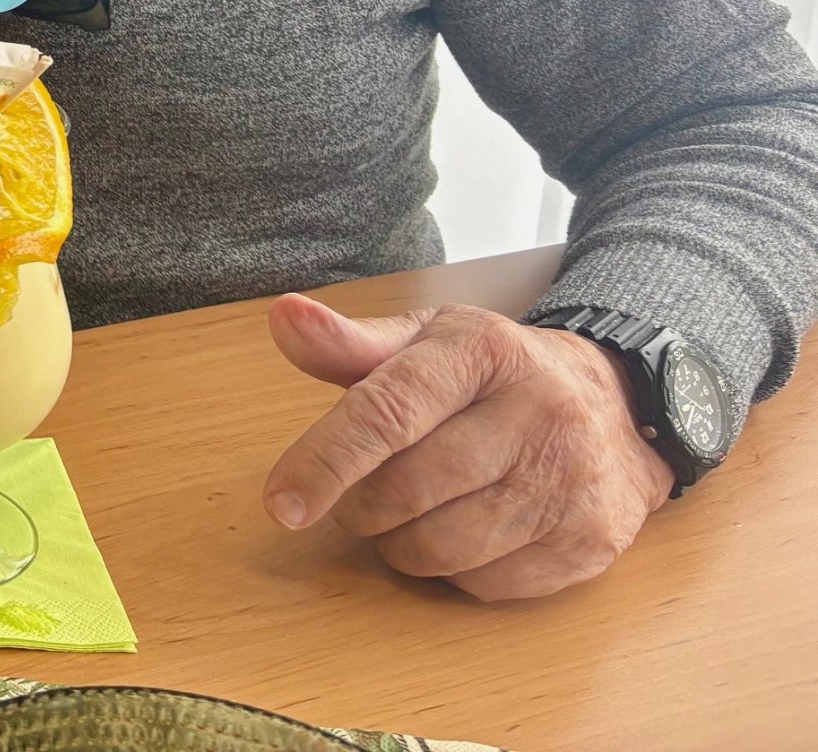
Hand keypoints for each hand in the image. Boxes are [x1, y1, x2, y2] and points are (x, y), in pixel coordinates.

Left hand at [263, 295, 674, 600]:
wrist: (622, 410)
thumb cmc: (498, 376)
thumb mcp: (429, 342)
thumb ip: (351, 343)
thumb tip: (284, 318)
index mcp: (483, 351)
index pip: (388, 411)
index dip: (326, 460)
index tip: (281, 502)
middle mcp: (538, 413)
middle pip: (407, 489)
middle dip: (360, 505)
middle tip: (359, 495)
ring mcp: (570, 483)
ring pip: (441, 548)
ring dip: (400, 544)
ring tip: (411, 511)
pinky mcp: (589, 544)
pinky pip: (484, 585)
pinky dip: (454, 571)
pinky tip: (466, 532)